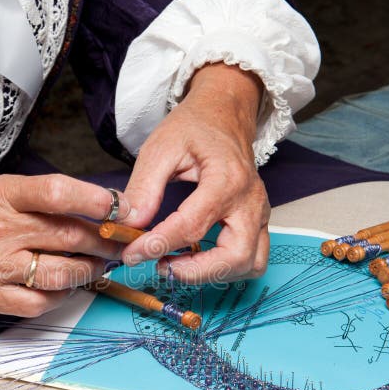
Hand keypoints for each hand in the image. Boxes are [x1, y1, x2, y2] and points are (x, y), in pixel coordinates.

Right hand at [0, 174, 124, 316]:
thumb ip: (42, 200)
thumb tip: (98, 209)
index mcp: (3, 196)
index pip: (55, 193)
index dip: (92, 200)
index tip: (119, 206)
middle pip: (68, 237)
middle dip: (104, 242)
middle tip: (120, 243)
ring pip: (60, 273)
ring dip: (89, 271)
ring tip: (99, 266)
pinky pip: (39, 303)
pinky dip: (61, 296)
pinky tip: (66, 287)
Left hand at [121, 63, 270, 283]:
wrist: (225, 115)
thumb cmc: (195, 127)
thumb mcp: (160, 148)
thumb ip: (144, 188)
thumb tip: (129, 225)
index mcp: (227, 179)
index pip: (192, 227)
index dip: (158, 246)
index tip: (131, 254)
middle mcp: (250, 201)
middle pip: (234, 256)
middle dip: (194, 272)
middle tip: (160, 266)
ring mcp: (260, 214)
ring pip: (249, 264)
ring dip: (213, 274)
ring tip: (176, 263)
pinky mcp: (259, 223)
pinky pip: (252, 259)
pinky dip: (225, 269)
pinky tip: (196, 259)